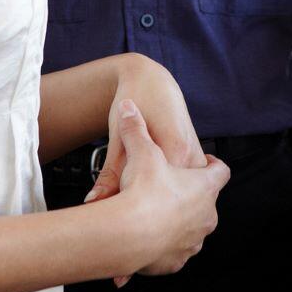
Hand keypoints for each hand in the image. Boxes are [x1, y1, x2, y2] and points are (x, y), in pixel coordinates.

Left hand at [85, 54, 204, 204]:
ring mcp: (198, 159)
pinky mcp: (198, 158)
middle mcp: (193, 158)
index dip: (133, 208)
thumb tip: (93, 202)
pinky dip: (172, 194)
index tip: (116, 212)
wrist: (153, 80)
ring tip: (140, 199)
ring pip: (182, 195)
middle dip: (149, 209)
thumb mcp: (119, 139)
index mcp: (176, 153)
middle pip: (171, 199)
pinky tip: (154, 189)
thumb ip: (109, 175)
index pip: (156, 196)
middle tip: (124, 208)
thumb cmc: (137, 102)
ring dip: (163, 202)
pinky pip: (188, 187)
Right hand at [111, 99, 229, 278]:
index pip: (220, 170)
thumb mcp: (137, 152)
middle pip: (206, 201)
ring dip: (179, 221)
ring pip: (192, 228)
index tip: (206, 161)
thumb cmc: (139, 191)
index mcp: (205, 185)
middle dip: (191, 195)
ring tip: (158, 213)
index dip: (213, 164)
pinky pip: (174, 252)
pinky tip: (148, 237)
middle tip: (171, 188)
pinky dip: (164, 246)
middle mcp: (206, 215)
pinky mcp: (174, 262)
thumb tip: (128, 106)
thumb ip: (133, 129)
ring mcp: (192, 241)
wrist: (125, 236)